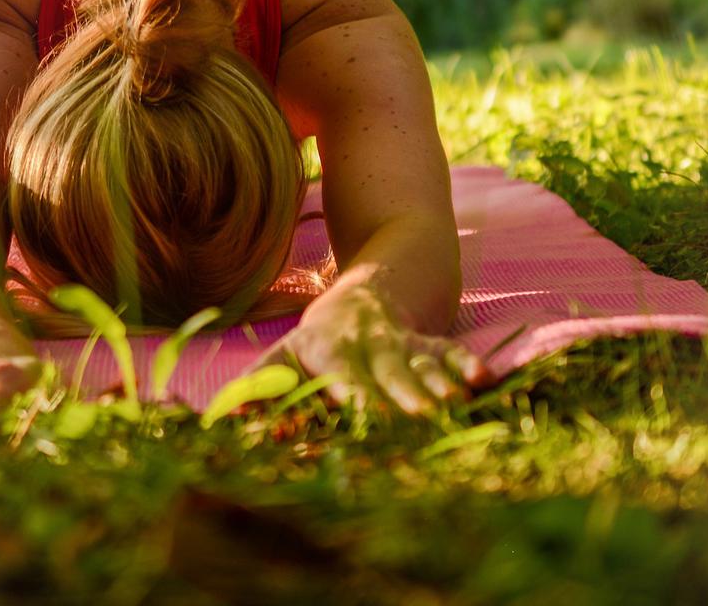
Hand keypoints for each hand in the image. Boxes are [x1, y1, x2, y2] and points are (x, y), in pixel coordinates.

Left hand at [245, 284, 492, 415]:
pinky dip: (467, 364)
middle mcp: (368, 344)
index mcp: (329, 350)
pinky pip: (450, 351)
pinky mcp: (430, 341)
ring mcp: (402, 341)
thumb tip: (222, 416)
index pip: (342, 376)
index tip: (364, 415)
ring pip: (421, 361)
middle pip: (387, 371)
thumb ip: (257, 386)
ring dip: (437, 380)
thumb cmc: (316, 341)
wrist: (368, 290)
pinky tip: (485, 380)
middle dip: (403, 393)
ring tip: (453, 402)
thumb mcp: (283, 356)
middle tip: (418, 417)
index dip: (354, 394)